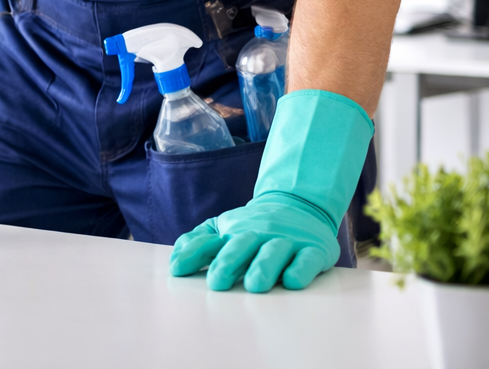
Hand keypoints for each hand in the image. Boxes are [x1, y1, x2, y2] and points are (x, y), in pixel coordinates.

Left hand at [170, 193, 337, 291]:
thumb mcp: (224, 228)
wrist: (300, 204)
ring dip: (263, 267)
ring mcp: (287, 241)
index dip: (193, 254)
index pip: (210, 243)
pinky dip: (301, 269)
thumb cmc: (254, 226)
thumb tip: (175, 261)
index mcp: (234, 232)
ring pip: (274, 252)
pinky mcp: (314, 250)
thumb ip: (199, 242)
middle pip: (242, 246)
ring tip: (254, 286)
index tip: (177, 270)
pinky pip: (308, 259)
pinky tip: (292, 282)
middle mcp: (259, 234)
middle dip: (228, 263)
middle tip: (217, 283)